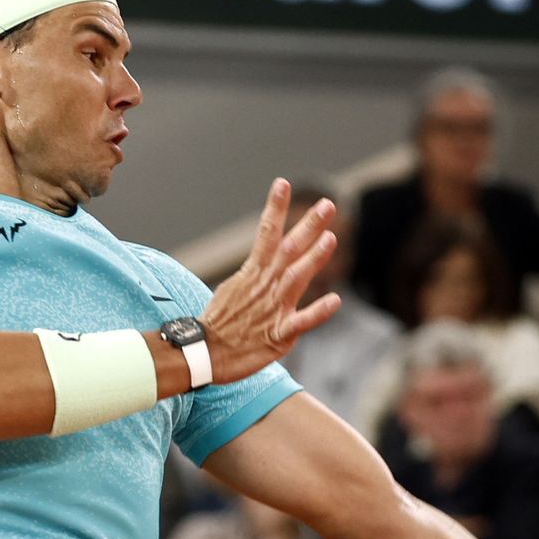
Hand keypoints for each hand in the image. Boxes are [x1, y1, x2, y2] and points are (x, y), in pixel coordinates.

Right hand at [202, 179, 341, 384]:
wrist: (202, 355)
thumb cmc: (219, 325)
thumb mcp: (233, 291)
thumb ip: (254, 276)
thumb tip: (261, 262)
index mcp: (253, 274)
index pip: (266, 234)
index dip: (275, 208)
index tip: (283, 183)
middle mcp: (264, 286)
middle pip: (288, 249)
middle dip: (308, 225)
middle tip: (328, 204)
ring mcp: (272, 309)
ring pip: (296, 278)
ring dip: (314, 259)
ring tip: (331, 239)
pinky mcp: (277, 335)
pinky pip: (301, 321)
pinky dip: (318, 311)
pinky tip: (335, 300)